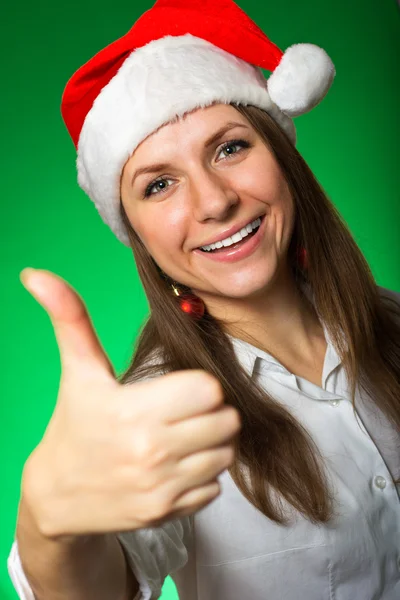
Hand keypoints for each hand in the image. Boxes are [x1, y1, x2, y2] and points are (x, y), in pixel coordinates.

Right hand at [20, 269, 240, 538]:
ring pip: (225, 454)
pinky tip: (177, 465)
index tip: (179, 388)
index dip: (199, 385)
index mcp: (133, 411)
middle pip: (226, 421)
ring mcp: (161, 486)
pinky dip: (203, 475)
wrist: (56, 494)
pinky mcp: (167, 511)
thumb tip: (36, 274)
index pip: (209, 389)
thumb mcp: (77, 371)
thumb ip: (69, 318)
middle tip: (185, 411)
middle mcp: (151, 452)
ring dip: (211, 443)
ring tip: (183, 436)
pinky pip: (214, 487)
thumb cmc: (73, 424)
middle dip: (210, 412)